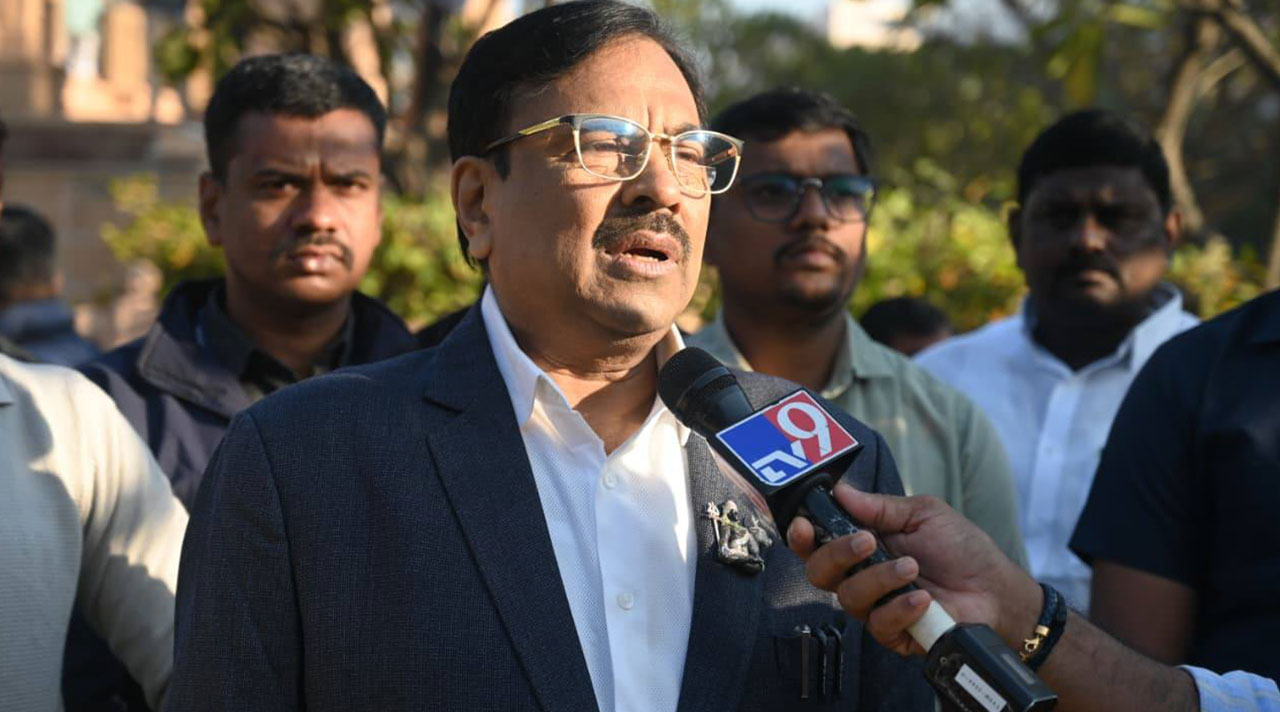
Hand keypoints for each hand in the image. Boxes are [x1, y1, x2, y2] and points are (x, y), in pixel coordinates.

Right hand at [788, 483, 1042, 656]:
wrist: (996, 589)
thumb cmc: (961, 548)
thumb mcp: (923, 515)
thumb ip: (880, 507)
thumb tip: (841, 489)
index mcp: (861, 545)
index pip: (817, 543)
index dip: (802, 536)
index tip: (805, 525)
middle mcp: (861, 576)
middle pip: (819, 573)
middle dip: (836, 554)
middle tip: (866, 542)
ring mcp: (875, 607)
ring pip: (849, 597)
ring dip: (879, 579)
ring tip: (912, 567)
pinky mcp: (894, 635)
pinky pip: (879, 625)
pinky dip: (899, 609)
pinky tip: (923, 598)